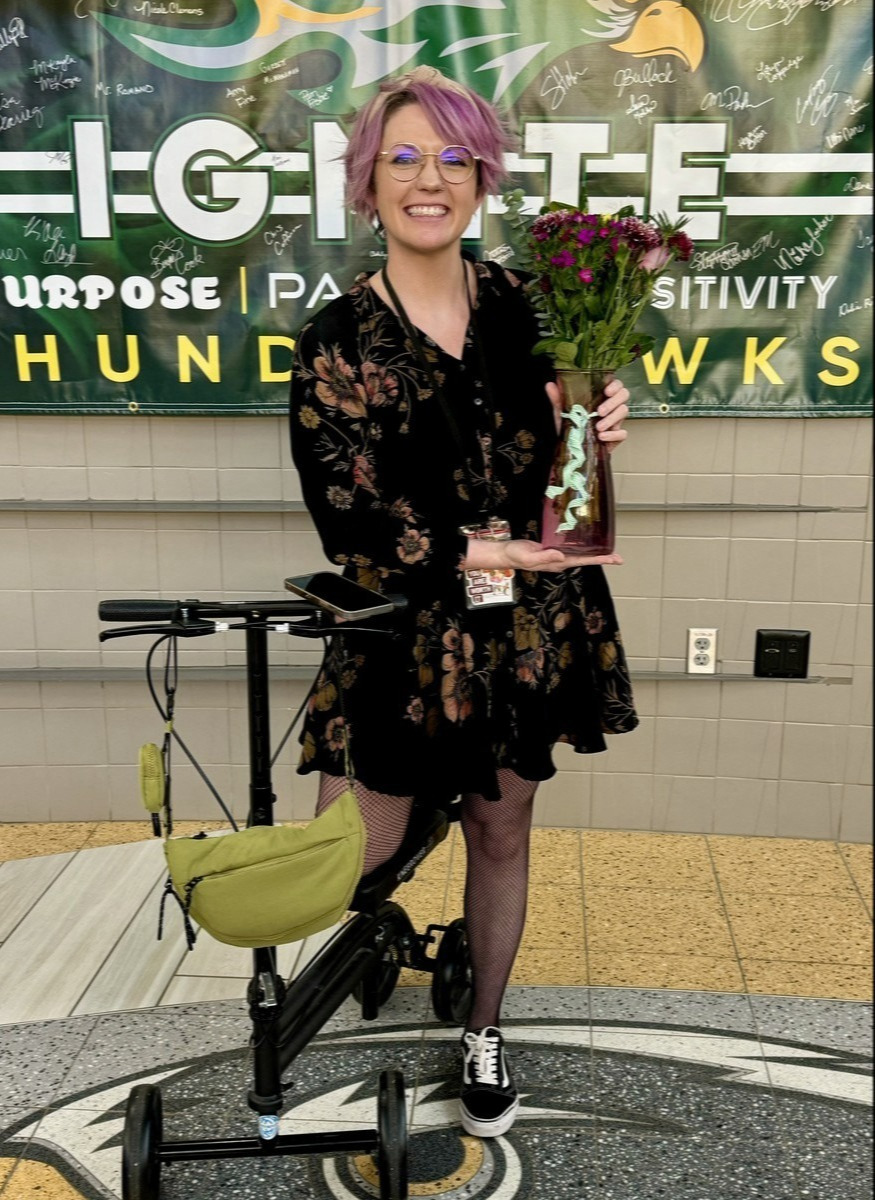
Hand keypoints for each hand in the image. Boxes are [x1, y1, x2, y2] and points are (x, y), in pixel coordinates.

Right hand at [464, 538, 621, 572]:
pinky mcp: (553, 548)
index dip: (598, 559)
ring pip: (580, 554)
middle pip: (585, 559)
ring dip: (594, 553)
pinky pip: (571, 548)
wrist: (506, 553)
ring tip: (609, 551)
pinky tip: (588, 542)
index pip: (582, 560)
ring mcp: (557, 555)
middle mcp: (561, 560)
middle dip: (602, 558)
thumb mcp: (528, 557)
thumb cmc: (515, 555)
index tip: (613, 559)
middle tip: (618, 557)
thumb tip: (562, 556)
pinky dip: (582, 546)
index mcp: (557, 562)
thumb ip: (545, 557)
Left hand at [546, 378, 629, 452]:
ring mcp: (615, 421)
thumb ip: (558, 399)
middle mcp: (611, 406)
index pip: (615, 384)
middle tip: (600, 411)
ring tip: (598, 427)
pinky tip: (601, 436)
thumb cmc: (572, 428)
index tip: (606, 390)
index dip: (615, 385)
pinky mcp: (616, 436)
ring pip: (624, 411)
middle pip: (624, 395)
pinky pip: (622, 433)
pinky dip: (613, 435)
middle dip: (613, 402)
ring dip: (612, 418)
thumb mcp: (562, 413)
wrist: (573, 452)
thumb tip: (550, 385)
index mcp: (601, 397)